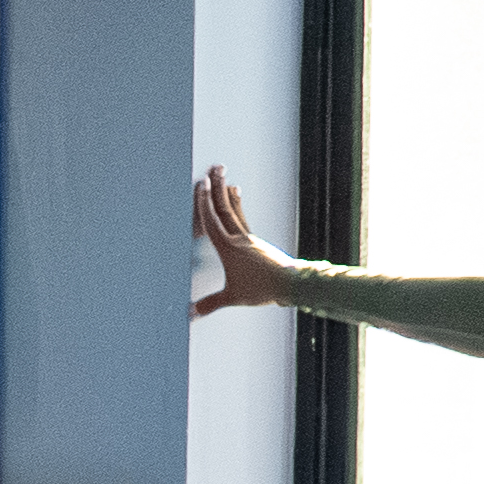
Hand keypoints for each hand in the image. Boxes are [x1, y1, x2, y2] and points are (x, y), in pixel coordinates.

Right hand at [193, 169, 304, 321]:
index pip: (212, 220)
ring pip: (235, 212)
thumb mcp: (233, 296)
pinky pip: (243, 220)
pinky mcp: (258, 244)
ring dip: (229, 195)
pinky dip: (238, 208)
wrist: (293, 284)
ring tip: (227, 180)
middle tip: (215, 169)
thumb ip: (210, 303)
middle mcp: (239, 238)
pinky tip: (238, 202)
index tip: (201, 184)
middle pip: (225, 208)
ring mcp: (250, 239)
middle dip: (218, 187)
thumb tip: (190, 314)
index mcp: (227, 247)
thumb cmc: (263, 288)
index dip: (204, 201)